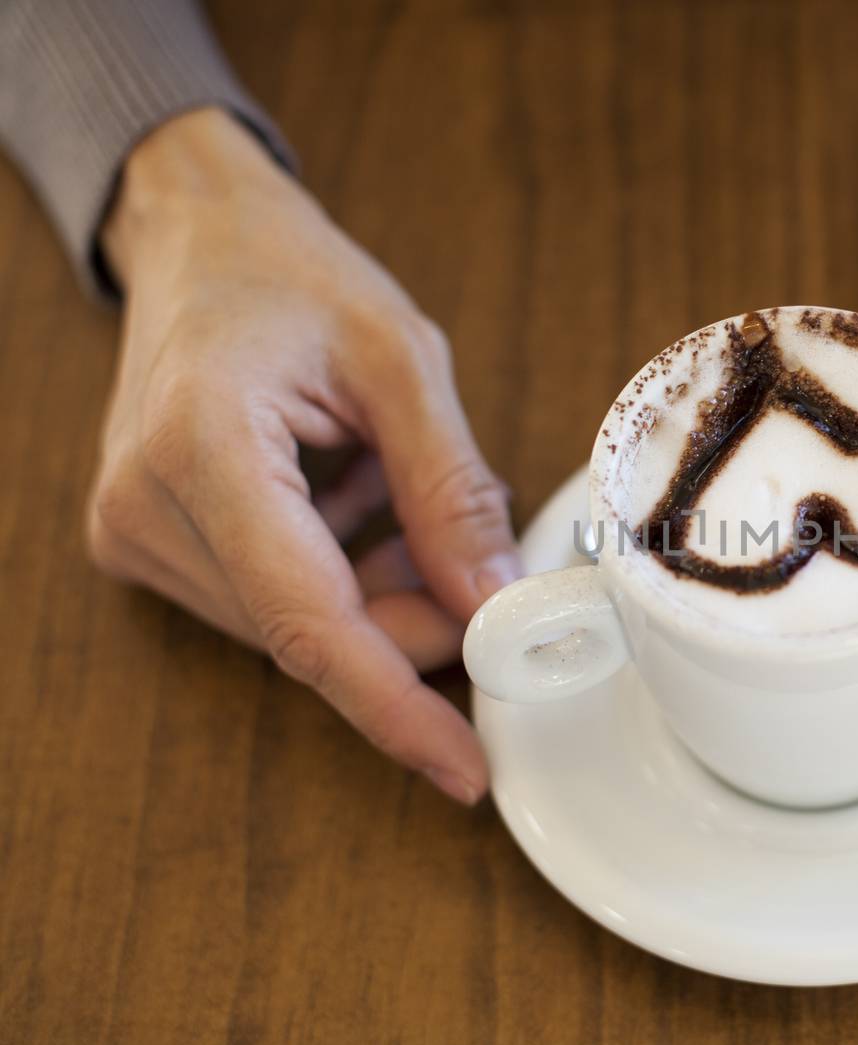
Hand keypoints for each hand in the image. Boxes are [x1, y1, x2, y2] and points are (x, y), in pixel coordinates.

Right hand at [88, 108, 523, 803]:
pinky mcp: (149, 542)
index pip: (309, 624)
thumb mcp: (401, 361)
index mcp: (202, 450)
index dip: (394, 705)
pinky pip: (272, 598)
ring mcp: (135, 531)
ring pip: (297, 624)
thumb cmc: (291, 275)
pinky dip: (343, 570)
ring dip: (381, 588)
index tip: (464, 766)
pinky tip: (356, 493)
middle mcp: (147, 507)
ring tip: (396, 482)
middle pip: (311, 632)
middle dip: (415, 622)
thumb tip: (494, 603)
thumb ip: (449, 490)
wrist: (195, 238)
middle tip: (484, 566)